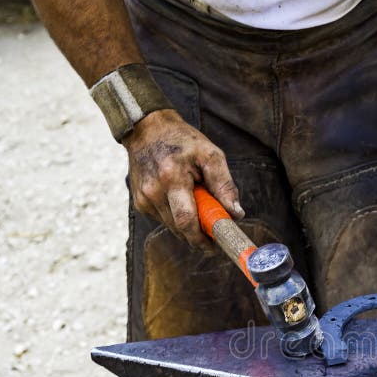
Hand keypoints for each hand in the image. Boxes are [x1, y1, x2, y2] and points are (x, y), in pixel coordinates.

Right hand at [123, 110, 243, 248]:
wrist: (147, 130)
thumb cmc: (183, 141)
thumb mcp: (210, 155)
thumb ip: (224, 185)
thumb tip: (236, 214)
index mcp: (171, 178)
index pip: (187, 220)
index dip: (202, 238)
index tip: (215, 246)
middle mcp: (153, 191)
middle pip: (180, 228)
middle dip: (199, 235)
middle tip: (213, 232)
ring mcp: (143, 198)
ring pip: (172, 227)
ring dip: (188, 226)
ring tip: (198, 207)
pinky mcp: (139, 203)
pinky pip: (163, 220)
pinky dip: (176, 217)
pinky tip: (181, 201)